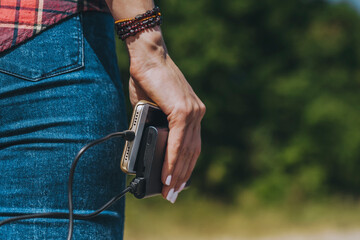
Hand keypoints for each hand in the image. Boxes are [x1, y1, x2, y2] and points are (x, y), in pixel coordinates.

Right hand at [126, 27, 205, 202]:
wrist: (148, 56)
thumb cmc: (148, 79)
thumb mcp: (153, 108)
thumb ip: (156, 125)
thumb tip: (148, 141)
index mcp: (193, 112)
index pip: (193, 145)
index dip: (186, 165)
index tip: (178, 181)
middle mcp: (197, 113)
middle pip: (192, 151)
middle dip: (182, 175)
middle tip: (172, 193)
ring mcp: (192, 111)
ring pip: (187, 150)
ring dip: (176, 172)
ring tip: (168, 189)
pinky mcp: (182, 110)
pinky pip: (178, 142)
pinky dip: (171, 160)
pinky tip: (166, 174)